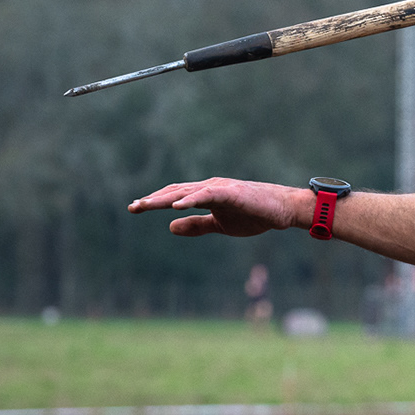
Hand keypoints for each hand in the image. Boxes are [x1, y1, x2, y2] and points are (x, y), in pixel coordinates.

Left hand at [128, 178, 307, 236]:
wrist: (282, 210)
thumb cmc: (254, 214)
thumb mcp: (219, 224)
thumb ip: (196, 225)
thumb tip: (170, 227)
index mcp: (205, 194)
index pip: (174, 196)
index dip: (154, 201)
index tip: (135, 207)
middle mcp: (208, 187)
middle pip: (174, 192)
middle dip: (152, 200)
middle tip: (132, 207)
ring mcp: (219, 188)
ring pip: (186, 192)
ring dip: (164, 198)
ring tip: (145, 205)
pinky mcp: (230, 192)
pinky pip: (207, 195)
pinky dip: (191, 199)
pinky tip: (176, 205)